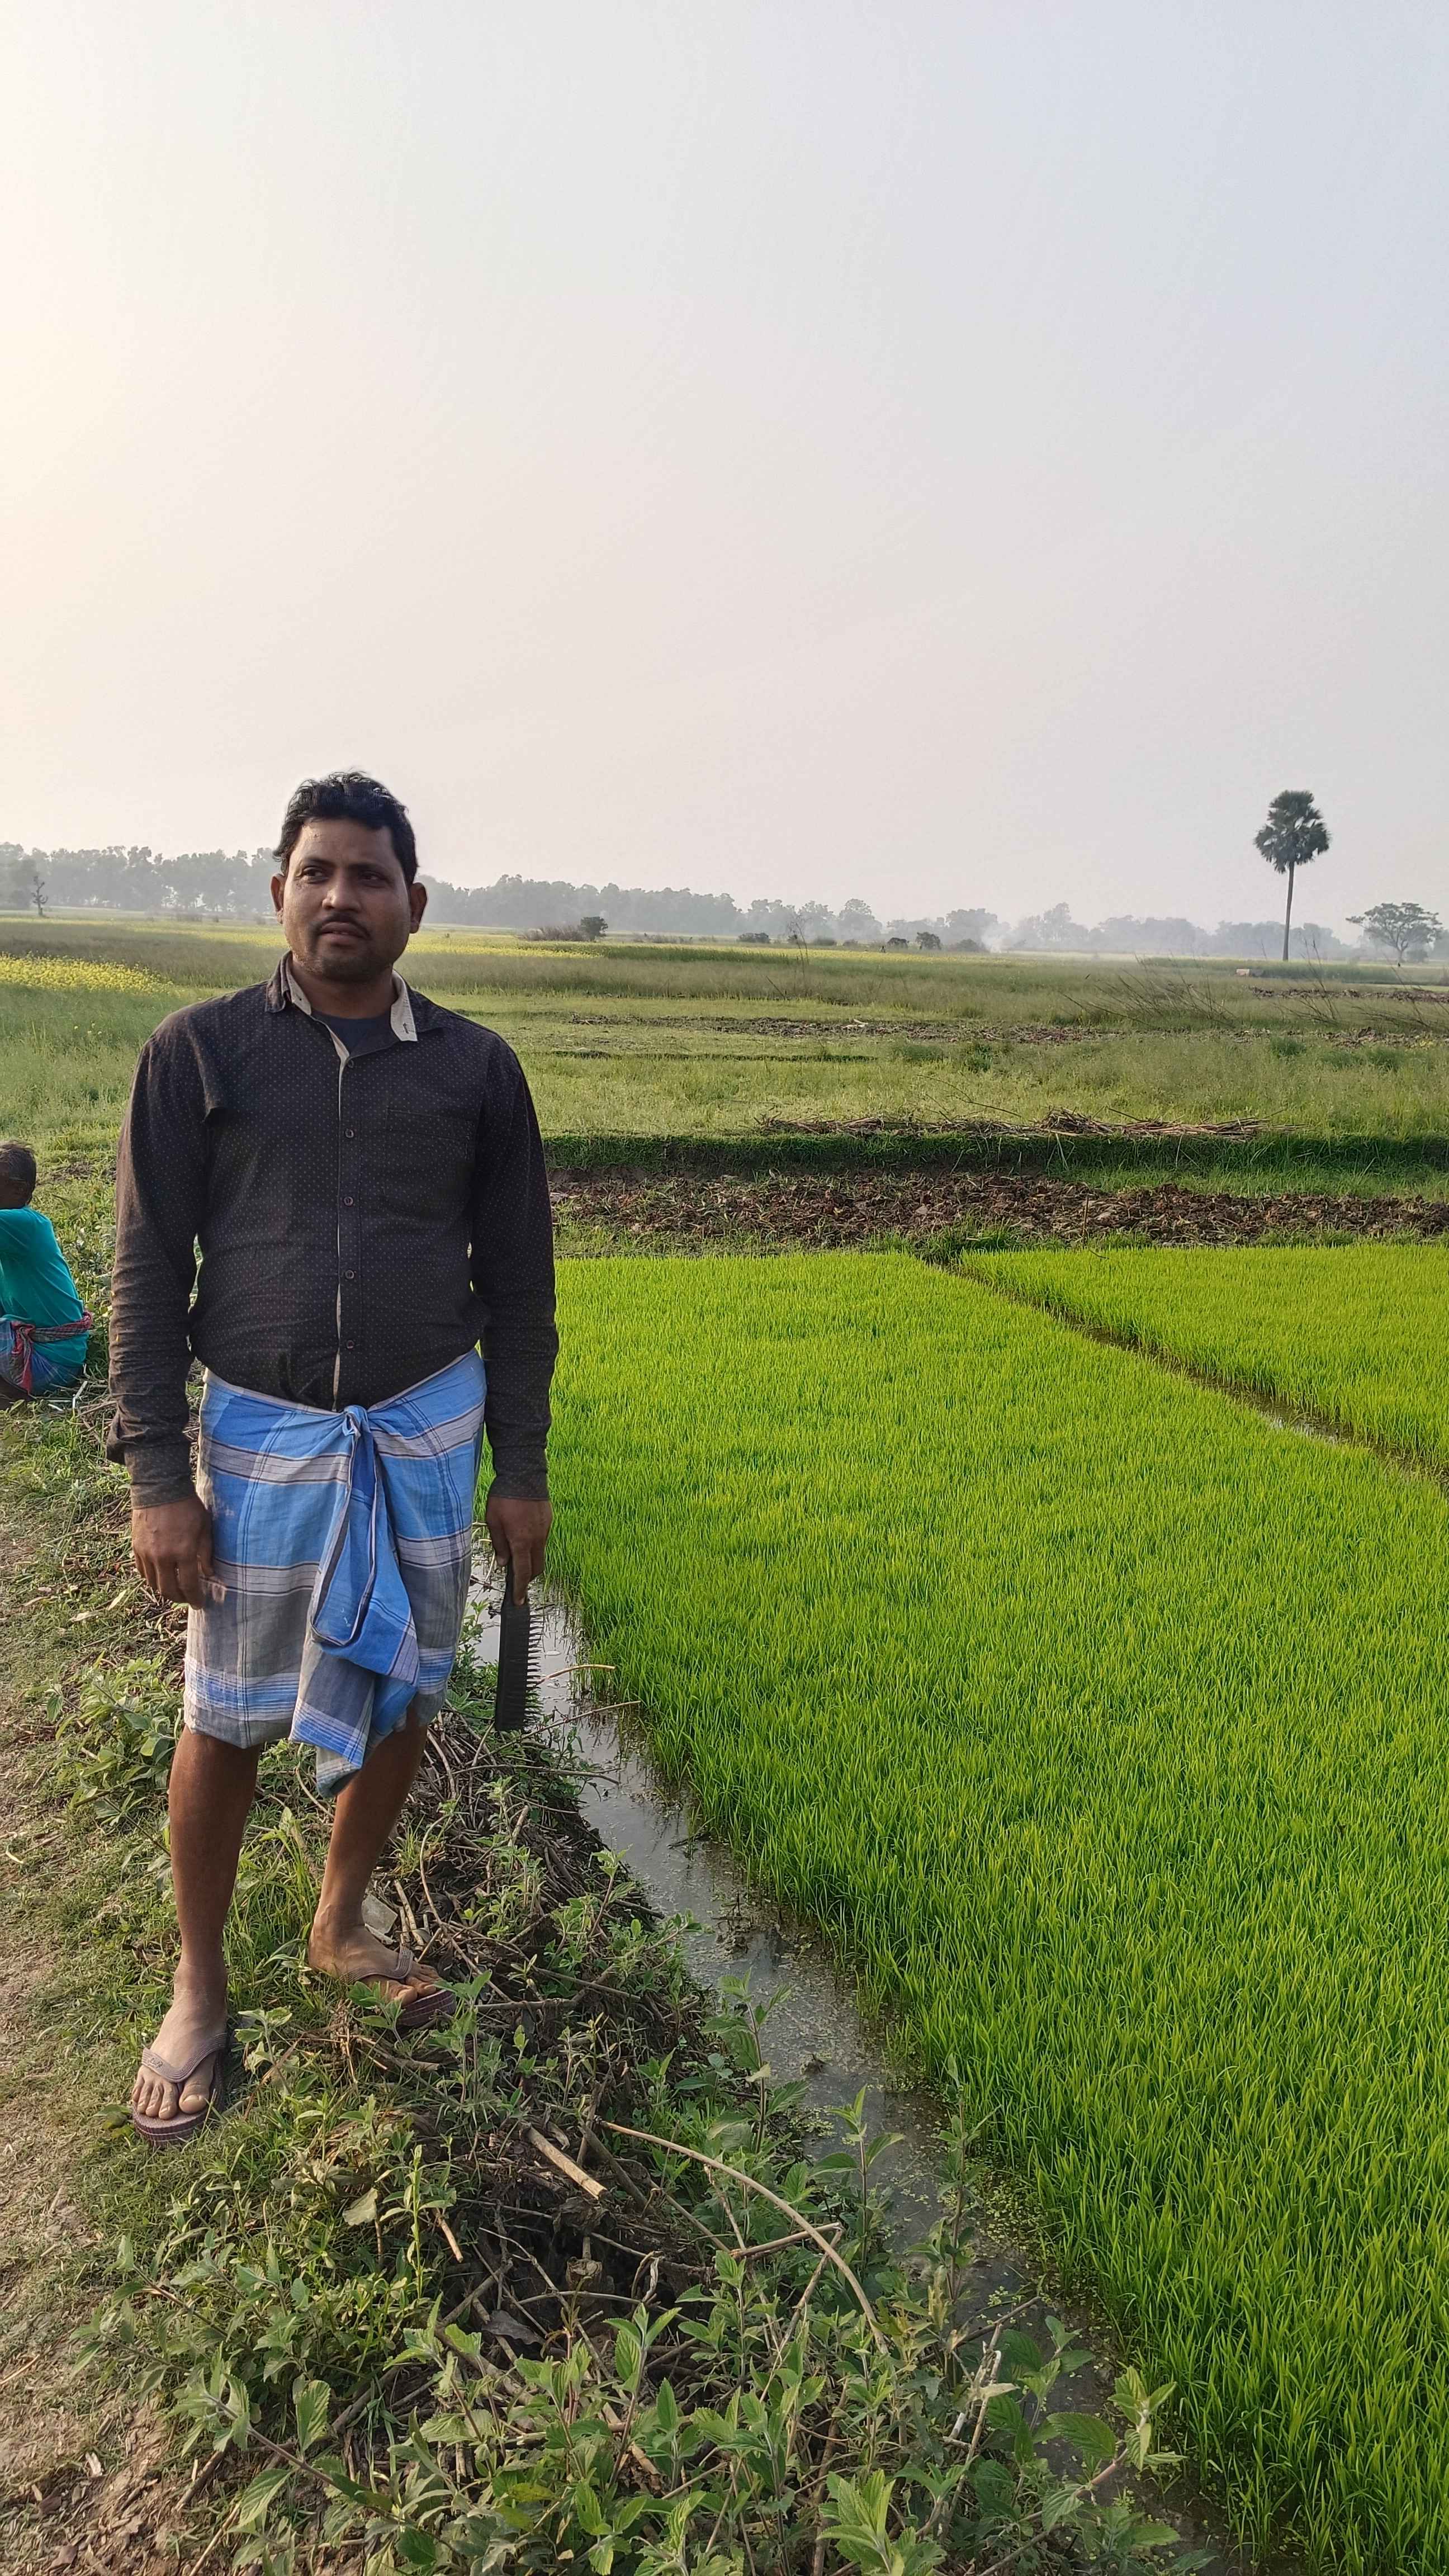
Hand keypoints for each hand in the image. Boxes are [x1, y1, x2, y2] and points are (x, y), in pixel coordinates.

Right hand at [131, 1491, 222, 1608]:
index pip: (189, 1585)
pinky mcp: (136, 1548)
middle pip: (168, 1590)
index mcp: (183, 1552)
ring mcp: (147, 1554)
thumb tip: (210, 1574)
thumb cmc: (187, 1507)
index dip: (195, 1598)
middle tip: (187, 1598)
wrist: (160, 1488)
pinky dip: (152, 1578)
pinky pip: (142, 1572)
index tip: (200, 1604)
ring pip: (153, 1584)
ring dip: (165, 1590)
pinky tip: (160, 1577)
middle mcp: (163, 1557)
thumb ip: (207, 1553)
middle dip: (179, 1598)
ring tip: (174, 1589)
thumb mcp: (205, 1528)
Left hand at [485, 1490, 552, 1602]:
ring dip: (530, 1559)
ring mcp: (545, 1530)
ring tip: (517, 1554)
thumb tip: (504, 1563)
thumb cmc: (504, 1497)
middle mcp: (537, 1539)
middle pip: (536, 1568)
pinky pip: (542, 1539)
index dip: (520, 1589)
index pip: (523, 1572)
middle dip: (528, 1577)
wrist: (524, 1473)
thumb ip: (499, 1545)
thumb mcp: (493, 1522)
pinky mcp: (548, 1521)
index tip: (519, 1601)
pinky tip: (522, 1534)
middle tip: (517, 1579)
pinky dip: (533, 1544)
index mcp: (522, 1541)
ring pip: (540, 1553)